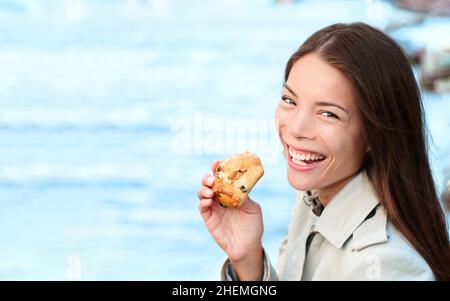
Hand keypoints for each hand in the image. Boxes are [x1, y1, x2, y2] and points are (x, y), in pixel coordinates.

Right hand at [198, 161, 263, 279]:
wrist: (248, 246)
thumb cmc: (253, 227)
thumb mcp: (253, 209)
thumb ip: (245, 197)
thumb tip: (238, 185)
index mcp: (231, 193)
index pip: (223, 178)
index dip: (219, 169)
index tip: (218, 163)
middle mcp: (220, 198)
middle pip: (209, 183)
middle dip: (208, 177)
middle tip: (212, 179)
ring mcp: (214, 208)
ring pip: (202, 193)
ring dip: (204, 189)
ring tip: (210, 191)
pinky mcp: (209, 218)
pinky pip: (202, 207)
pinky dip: (203, 202)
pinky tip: (209, 201)